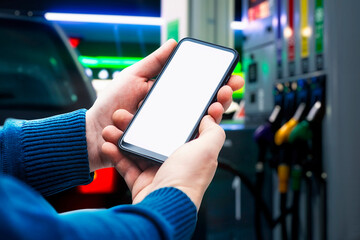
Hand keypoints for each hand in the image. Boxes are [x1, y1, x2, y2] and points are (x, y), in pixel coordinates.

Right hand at [86, 39, 242, 171]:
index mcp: (192, 151)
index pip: (189, 127)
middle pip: (157, 134)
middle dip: (141, 121)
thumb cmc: (187, 178)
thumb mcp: (207, 149)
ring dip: (124, 135)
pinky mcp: (141, 180)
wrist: (163, 206)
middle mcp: (175, 159)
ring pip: (138, 147)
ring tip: (113, 124)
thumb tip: (210, 117)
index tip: (172, 98)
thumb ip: (213, 131)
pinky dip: (116, 154)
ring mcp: (157, 170)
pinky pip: (126, 164)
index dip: (181, 112)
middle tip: (129, 110)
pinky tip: (108, 144)